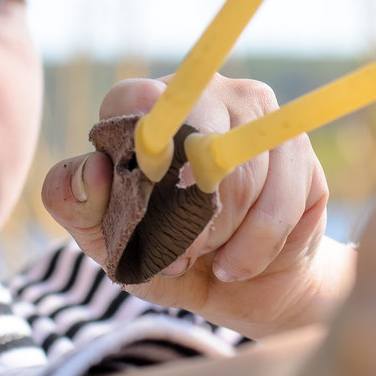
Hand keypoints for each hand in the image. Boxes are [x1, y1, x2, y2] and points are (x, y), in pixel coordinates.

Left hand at [42, 74, 355, 338]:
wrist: (239, 282)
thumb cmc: (162, 251)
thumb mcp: (109, 240)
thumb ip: (78, 205)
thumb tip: (91, 170)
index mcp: (142, 103)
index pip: (137, 100)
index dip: (146, 155)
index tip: (148, 206)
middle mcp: (202, 93)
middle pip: (200, 139)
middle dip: (190, 214)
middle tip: (181, 252)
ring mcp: (256, 112)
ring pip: (245, 174)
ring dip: (224, 237)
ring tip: (211, 258)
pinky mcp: (296, 145)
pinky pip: (282, 200)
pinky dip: (257, 246)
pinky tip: (240, 261)